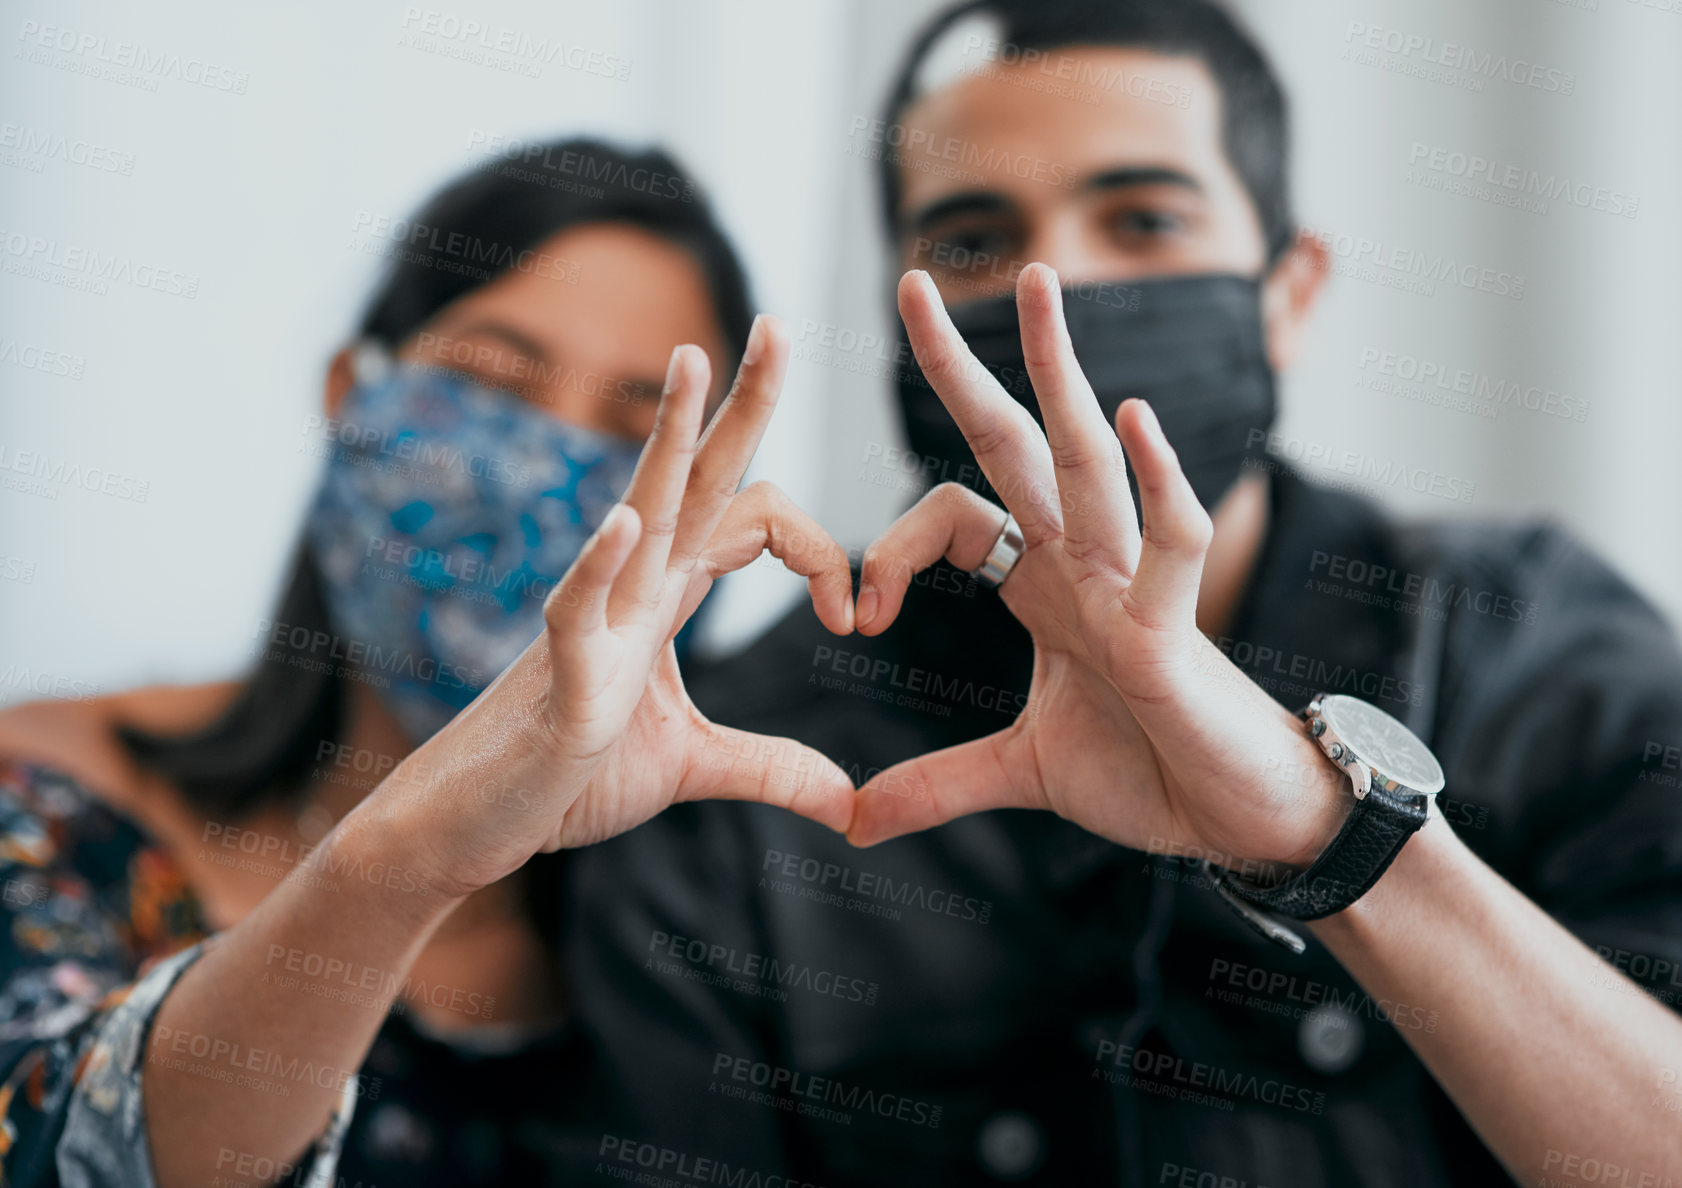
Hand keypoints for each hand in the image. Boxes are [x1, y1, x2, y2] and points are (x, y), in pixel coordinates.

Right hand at [373, 316, 856, 897]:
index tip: (853, 621)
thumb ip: (769, 767)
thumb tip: (845, 798)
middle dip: (742, 402)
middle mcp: (634, 588)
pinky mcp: (560, 676)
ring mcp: (593, 620)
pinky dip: (600, 563)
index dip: (820, 552)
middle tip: (778, 324)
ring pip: (638, 509)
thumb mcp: (691, 768)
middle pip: (698, 475)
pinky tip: (625, 524)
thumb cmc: (568, 777)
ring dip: (668, 437)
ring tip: (693, 360)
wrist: (476, 823)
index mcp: (667, 595)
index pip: (754, 517)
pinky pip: (576, 604)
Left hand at [845, 267, 1348, 872]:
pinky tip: (1136, 419)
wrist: (1242, 822)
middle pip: (1016, 443)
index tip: (856, 621)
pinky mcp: (1176, 629)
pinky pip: (1173, 539)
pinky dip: (1158, 482)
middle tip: (910, 282)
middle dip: (963, 366)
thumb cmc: (1154, 772)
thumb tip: (849, 820)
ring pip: (1091, 460)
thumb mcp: (1024, 772)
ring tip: (1037, 283)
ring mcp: (1132, 585)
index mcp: (1043, 584)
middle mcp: (1084, 564)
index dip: (887, 548)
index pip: (953, 512)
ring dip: (1061, 371)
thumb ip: (937, 782)